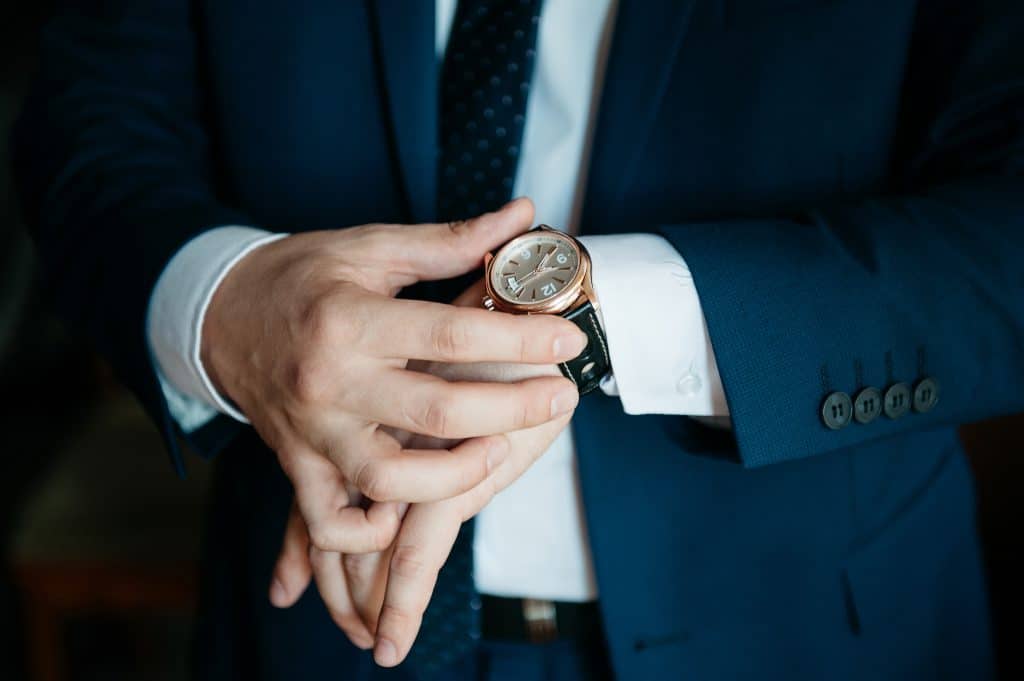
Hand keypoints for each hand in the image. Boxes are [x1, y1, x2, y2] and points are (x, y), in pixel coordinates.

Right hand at [203, 199, 585, 556]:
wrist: (217, 314)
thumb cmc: (302, 276)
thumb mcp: (370, 247)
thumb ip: (449, 240)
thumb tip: (522, 214)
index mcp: (349, 319)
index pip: (451, 334)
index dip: (519, 338)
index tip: (568, 341)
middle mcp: (330, 382)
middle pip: (437, 414)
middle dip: (514, 408)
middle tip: (562, 395)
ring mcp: (312, 431)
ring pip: (390, 481)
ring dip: (456, 476)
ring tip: (499, 448)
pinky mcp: (297, 464)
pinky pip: (332, 522)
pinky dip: (372, 532)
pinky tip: (412, 509)